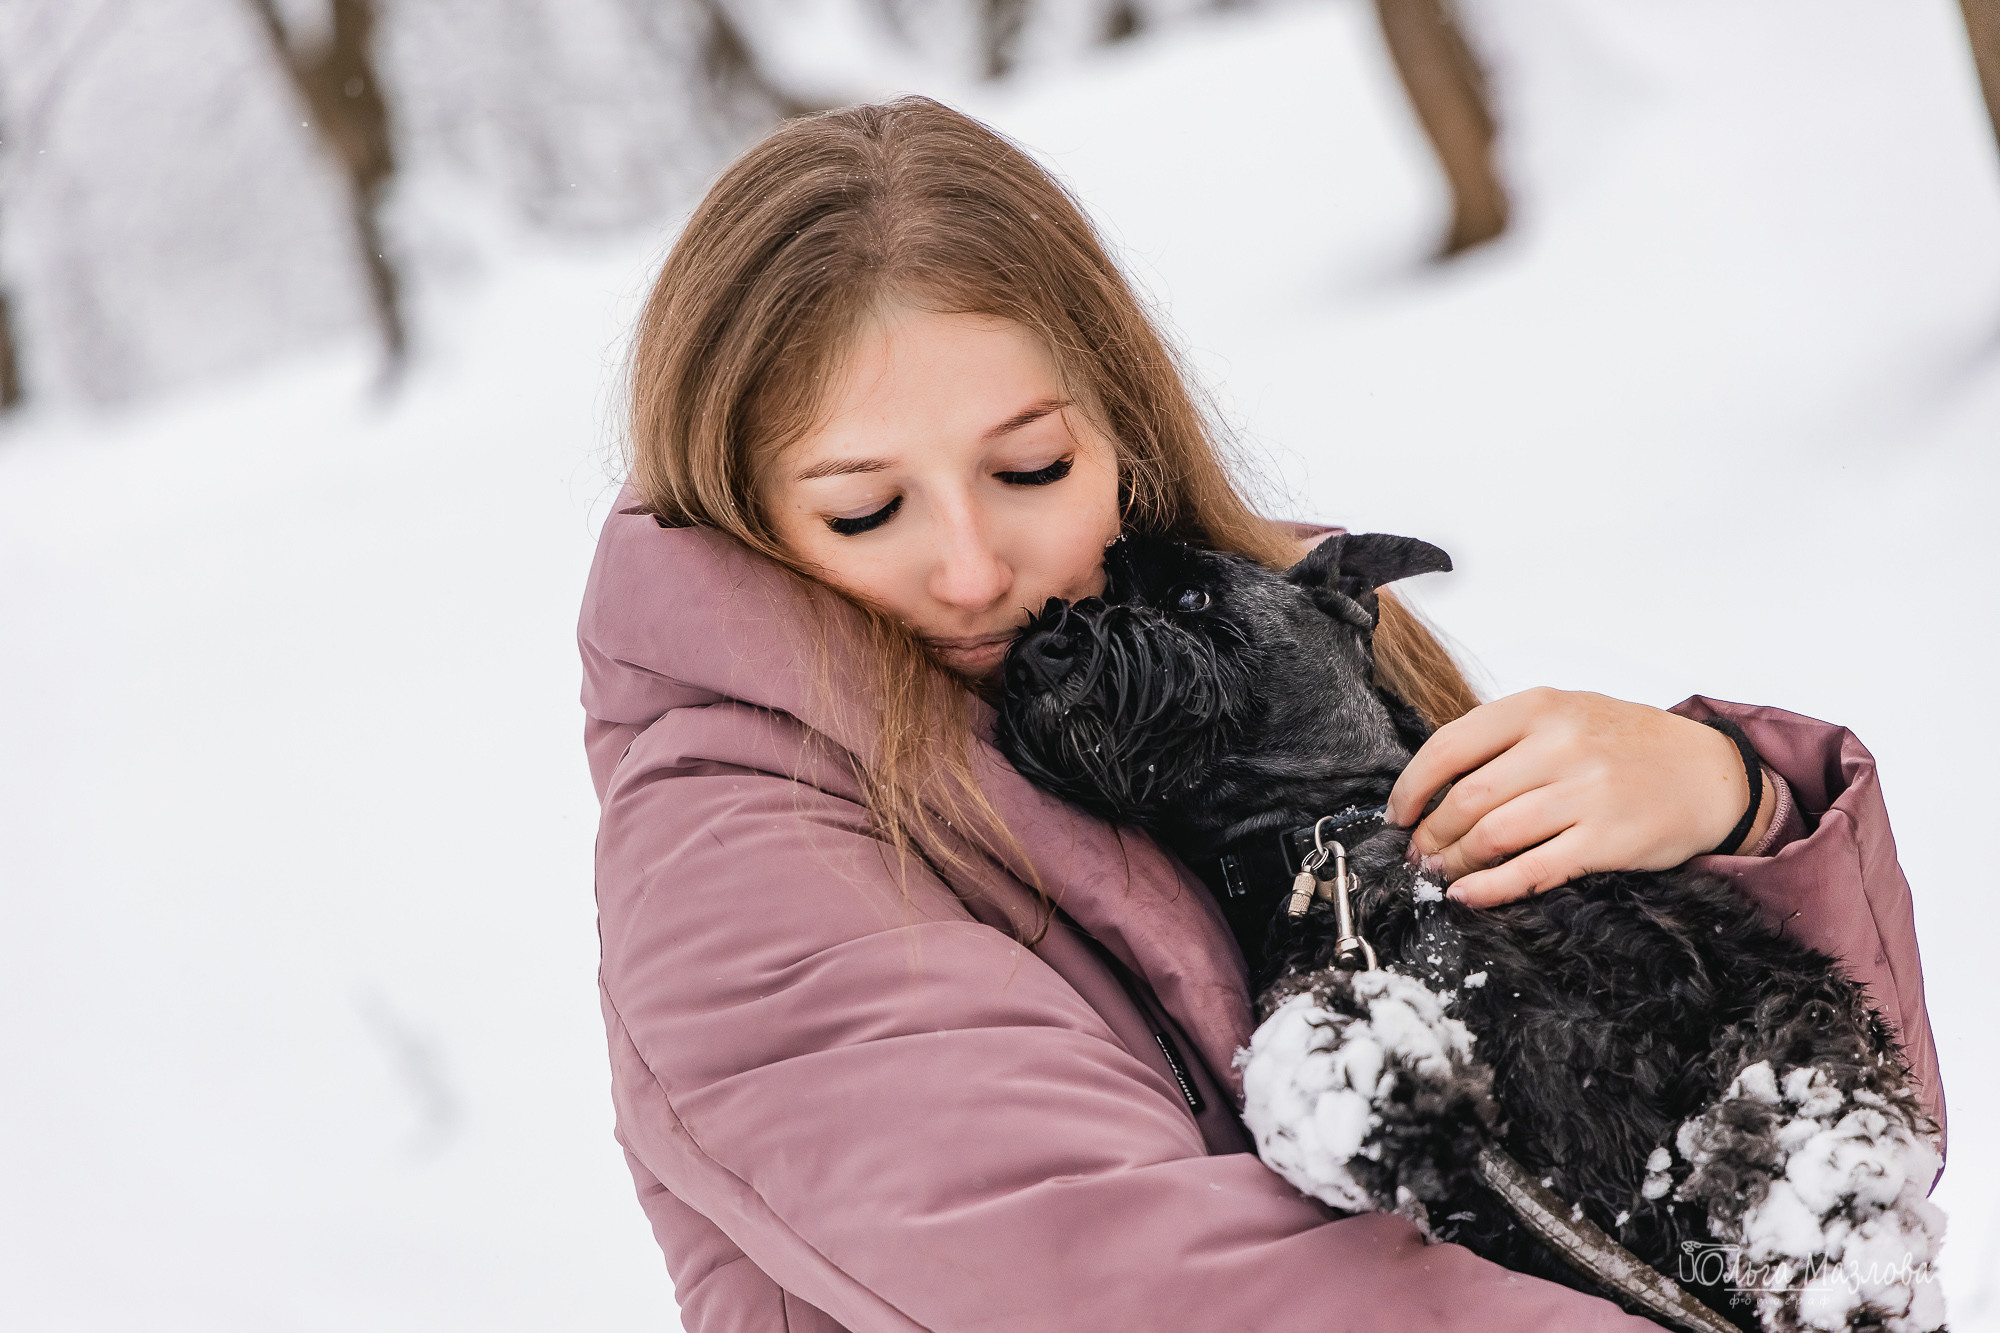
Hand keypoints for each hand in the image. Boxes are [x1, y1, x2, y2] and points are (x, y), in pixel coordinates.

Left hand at [1386, 688, 1772, 906]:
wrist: (1709, 772)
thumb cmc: (1625, 745)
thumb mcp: (1565, 715)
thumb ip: (1505, 739)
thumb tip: (1434, 786)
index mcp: (1539, 707)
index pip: (1449, 747)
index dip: (1412, 788)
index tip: (1400, 814)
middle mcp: (1561, 744)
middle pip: (1466, 799)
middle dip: (1430, 835)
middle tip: (1419, 856)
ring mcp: (1586, 792)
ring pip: (1492, 835)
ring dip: (1454, 864)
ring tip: (1441, 875)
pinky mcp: (1607, 838)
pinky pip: (1531, 870)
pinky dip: (1490, 888)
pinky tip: (1468, 896)